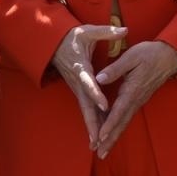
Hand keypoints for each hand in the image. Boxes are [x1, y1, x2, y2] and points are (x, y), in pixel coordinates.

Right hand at [50, 24, 125, 150]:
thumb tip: (124, 30)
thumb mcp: (87, 32)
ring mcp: (77, 89)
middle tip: (98, 139)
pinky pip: (86, 109)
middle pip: (85, 105)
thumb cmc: (71, 37)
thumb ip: (106, 32)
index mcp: (80, 67)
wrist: (52, 44)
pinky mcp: (79, 92)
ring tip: (97, 145)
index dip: (96, 94)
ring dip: (91, 127)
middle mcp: (77, 82)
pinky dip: (92, 121)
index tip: (105, 105)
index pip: (89, 82)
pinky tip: (97, 135)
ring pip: (85, 110)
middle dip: (92, 122)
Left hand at [93, 40, 176, 157]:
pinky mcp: (140, 99)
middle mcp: (137, 99)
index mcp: (133, 89)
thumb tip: (99, 79)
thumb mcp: (132, 56)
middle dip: (111, 139)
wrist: (170, 55)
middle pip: (122, 122)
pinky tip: (113, 135)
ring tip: (104, 151)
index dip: (109, 124)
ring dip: (114, 137)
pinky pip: (128, 117)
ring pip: (125, 122)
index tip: (101, 136)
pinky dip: (119, 128)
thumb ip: (115, 69)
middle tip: (100, 154)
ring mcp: (139, 100)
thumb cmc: (150, 53)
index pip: (119, 110)